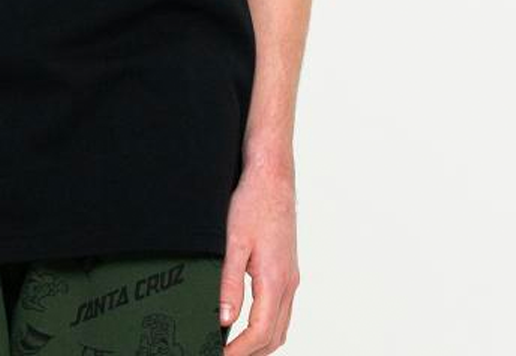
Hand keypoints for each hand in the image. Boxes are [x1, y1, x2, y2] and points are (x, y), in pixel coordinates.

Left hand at [219, 156, 298, 353]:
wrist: (273, 176)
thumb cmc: (254, 202)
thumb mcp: (234, 241)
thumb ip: (230, 282)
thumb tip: (225, 318)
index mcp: (275, 279)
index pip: (260, 332)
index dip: (240, 351)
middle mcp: (288, 283)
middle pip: (274, 336)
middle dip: (251, 353)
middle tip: (225, 354)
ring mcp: (291, 277)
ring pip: (281, 325)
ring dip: (261, 343)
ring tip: (236, 347)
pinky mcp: (288, 269)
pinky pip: (282, 309)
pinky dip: (268, 326)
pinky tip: (251, 323)